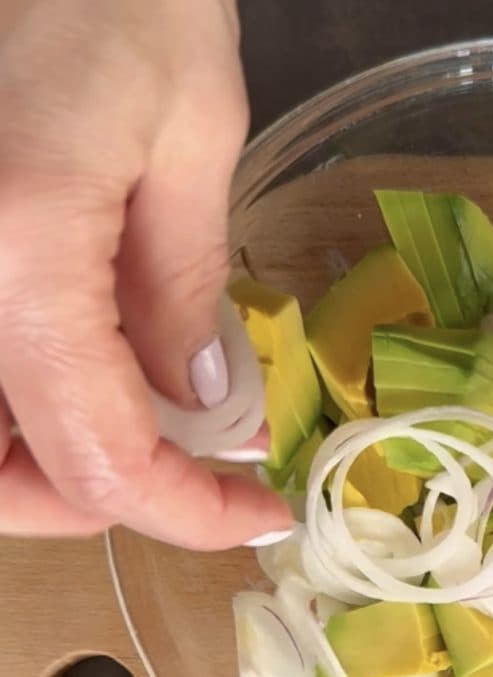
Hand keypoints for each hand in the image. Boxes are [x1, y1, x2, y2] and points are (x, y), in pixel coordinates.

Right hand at [0, 0, 290, 548]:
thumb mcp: (190, 136)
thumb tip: (199, 404)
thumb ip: (183, 290)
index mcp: (16, 255)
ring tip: (138, 427)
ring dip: (43, 467)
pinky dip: (19, 406)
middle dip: (91, 502)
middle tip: (186, 476)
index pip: (97, 459)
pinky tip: (85, 368)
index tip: (259, 515)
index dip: (186, 514)